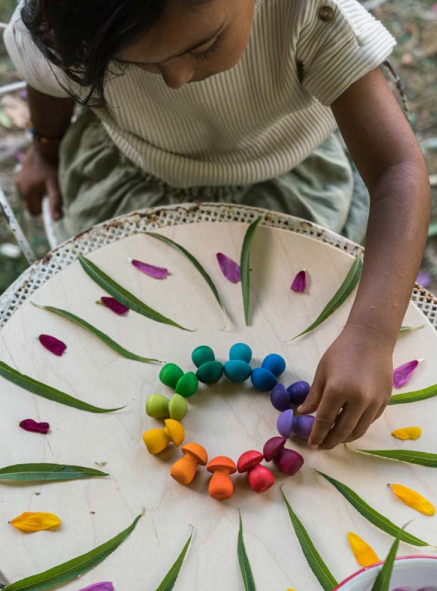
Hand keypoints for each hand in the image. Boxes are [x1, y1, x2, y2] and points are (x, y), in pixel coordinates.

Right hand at [16, 145, 61, 220]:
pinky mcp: (21, 174)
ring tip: (48, 184)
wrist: (45, 146)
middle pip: (31, 203)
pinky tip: (44, 178)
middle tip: (52, 192)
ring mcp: (19, 180)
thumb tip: (56, 220)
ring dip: (39, 194)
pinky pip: (29, 187)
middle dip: (42, 201)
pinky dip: (36, 187)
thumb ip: (55, 202)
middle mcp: (19, 187)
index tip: (52, 204)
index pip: (33, 212)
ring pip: (30, 195)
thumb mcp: (55, 185)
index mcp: (26, 192)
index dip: (44, 211)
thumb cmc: (51, 166)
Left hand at [298, 323, 393, 449]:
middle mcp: (358, 399)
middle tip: (321, 446)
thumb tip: (302, 413)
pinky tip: (349, 426)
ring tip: (334, 439)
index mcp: (338, 390)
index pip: (325, 421)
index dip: (317, 434)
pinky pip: (369, 421)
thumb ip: (314, 396)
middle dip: (330, 441)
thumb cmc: (341, 352)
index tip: (311, 443)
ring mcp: (374, 402)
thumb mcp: (322, 372)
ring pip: (359, 430)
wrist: (370, 339)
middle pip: (342, 431)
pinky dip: (358, 427)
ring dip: (345, 438)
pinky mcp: (384, 401)